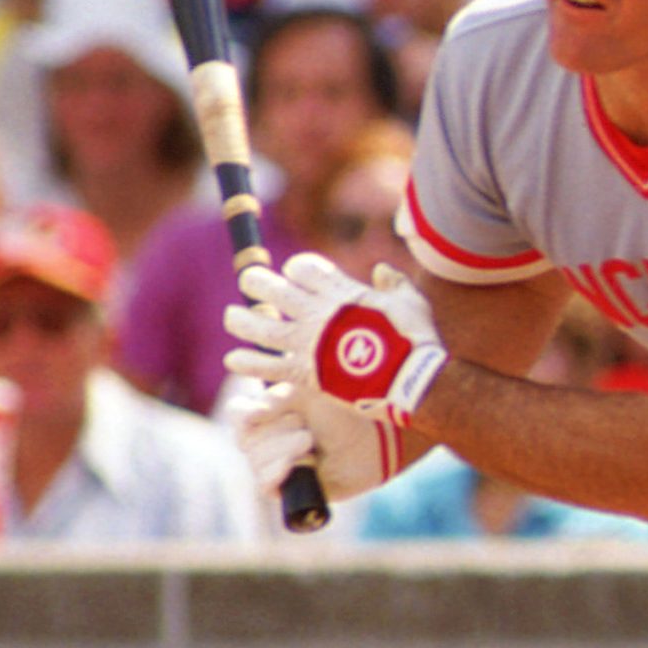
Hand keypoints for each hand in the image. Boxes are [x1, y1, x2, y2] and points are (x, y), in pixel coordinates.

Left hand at [226, 254, 448, 423]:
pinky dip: (247, 362)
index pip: (302, 267)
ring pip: (259, 326)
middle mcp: (316, 313)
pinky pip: (265, 365)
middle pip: (271, 288)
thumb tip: (381, 271)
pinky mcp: (303, 372)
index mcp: (340, 291)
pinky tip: (234, 359)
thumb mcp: (411, 301)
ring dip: (241, 321)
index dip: (296, 268)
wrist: (410, 379)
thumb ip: (393, 284)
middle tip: (251, 282)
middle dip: (257, 282)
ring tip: (233, 317)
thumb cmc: (415, 339)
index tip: (296, 274)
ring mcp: (307, 343)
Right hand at [228, 378, 403, 502]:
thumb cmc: (341, 416)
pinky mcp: (285, 489)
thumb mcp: (308, 397)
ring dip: (283, 449)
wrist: (370, 443)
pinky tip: (298, 463)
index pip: (237, 413)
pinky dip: (279, 472)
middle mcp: (264, 441)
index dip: (245, 414)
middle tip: (305, 427)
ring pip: (256, 461)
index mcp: (266, 414)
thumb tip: (253, 412)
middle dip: (276, 430)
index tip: (260, 412)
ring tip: (309, 441)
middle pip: (246, 438)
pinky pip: (265, 484)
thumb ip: (278, 398)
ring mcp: (273, 466)